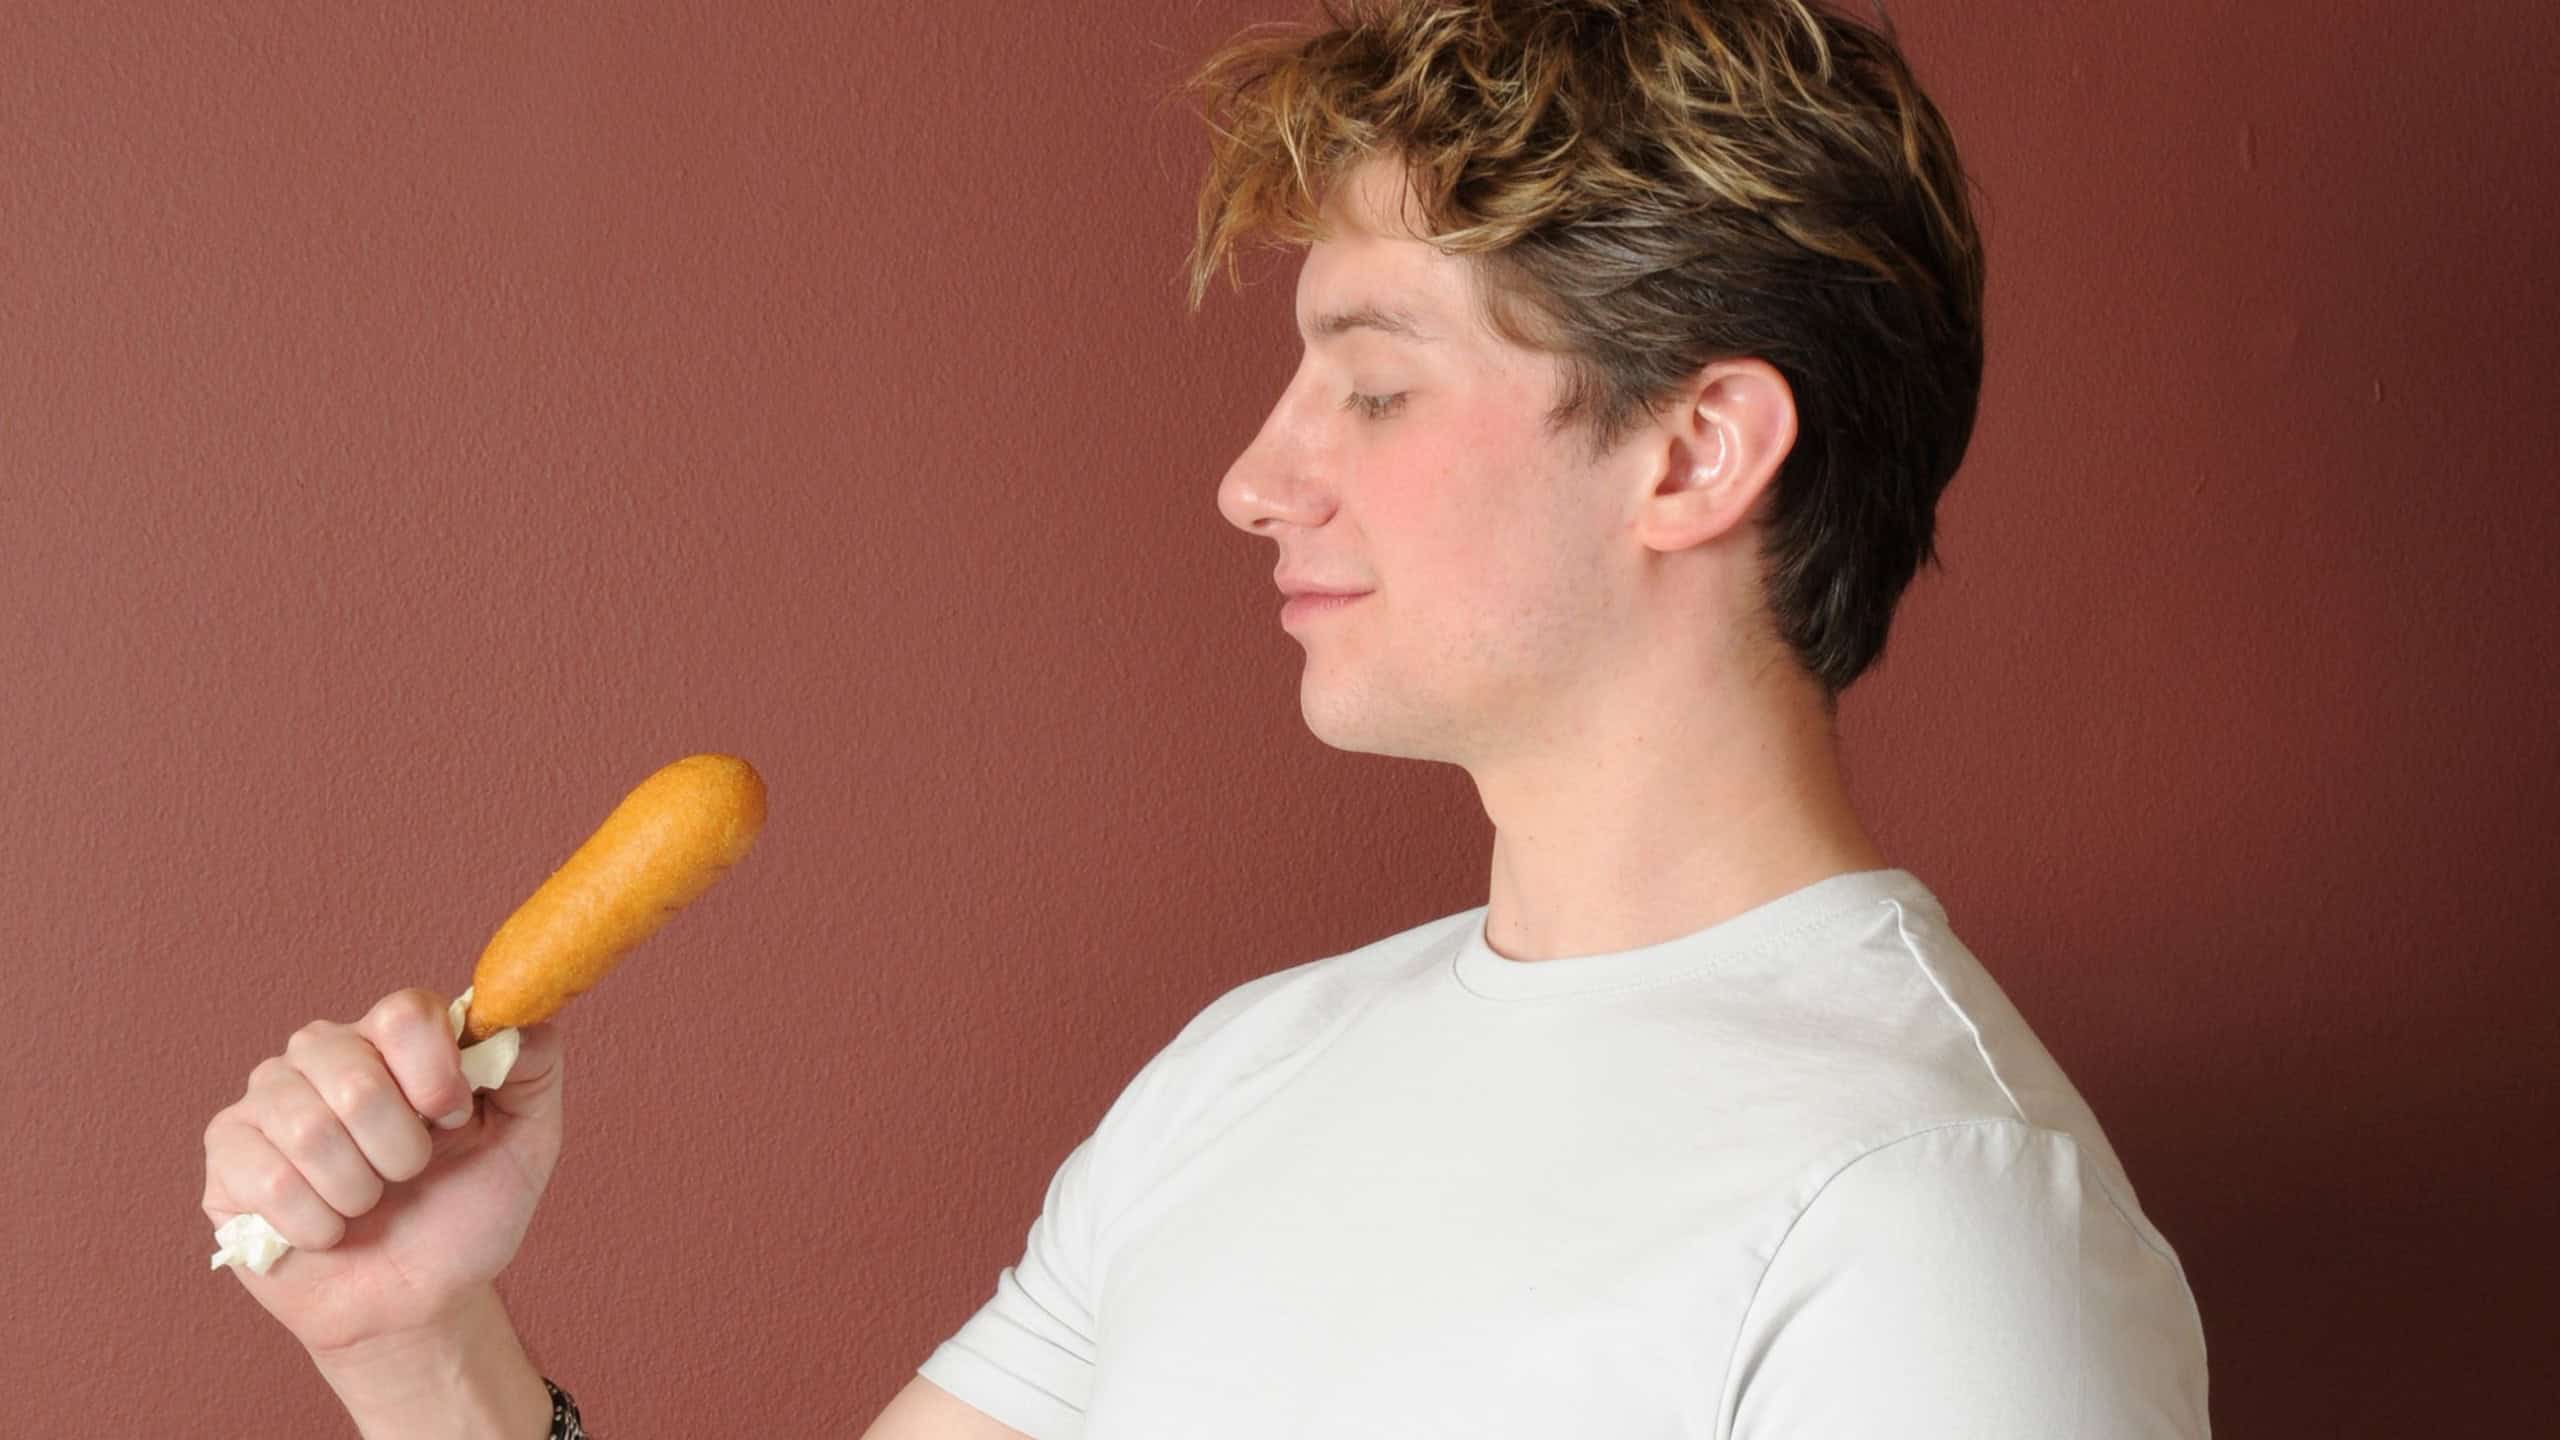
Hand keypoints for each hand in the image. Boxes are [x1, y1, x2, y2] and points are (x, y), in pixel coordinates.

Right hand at [201, 988, 565, 1360]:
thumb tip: (516, 1016)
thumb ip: (535, 1065)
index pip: (405, 1013)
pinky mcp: (228, 1153)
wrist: (417, 1301)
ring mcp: (268, 1099)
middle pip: (353, 1074)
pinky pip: (270, 1181)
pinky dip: (317, 1224)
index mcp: (395, 1037)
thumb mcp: (528, 1140)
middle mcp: (325, 1052)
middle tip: (409, 1175)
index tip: (455, 1120)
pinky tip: (327, 1231)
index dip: (435, 1075)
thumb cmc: (467, 1214)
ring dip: (359, 1191)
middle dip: (401, 1148)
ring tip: (368, 1204)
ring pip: (310, 1129)